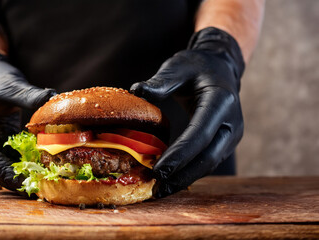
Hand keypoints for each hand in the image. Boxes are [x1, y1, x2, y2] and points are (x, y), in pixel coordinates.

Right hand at [0, 50, 55, 190]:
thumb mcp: (11, 84)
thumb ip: (29, 95)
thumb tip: (52, 99)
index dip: (2, 170)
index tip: (21, 180)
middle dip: (9, 178)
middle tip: (32, 188)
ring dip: (15, 174)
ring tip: (36, 182)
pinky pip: (8, 156)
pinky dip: (21, 163)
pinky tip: (37, 168)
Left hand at [130, 27, 244, 197]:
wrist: (220, 68)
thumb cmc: (196, 66)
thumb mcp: (178, 66)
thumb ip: (161, 81)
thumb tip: (137, 91)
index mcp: (221, 101)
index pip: (200, 134)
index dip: (179, 155)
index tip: (158, 170)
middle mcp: (232, 122)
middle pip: (208, 157)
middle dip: (182, 174)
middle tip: (156, 187)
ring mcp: (232, 135)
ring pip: (209, 164)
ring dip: (185, 178)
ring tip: (160, 190)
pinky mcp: (225, 142)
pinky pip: (208, 162)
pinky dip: (189, 172)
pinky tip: (171, 180)